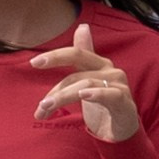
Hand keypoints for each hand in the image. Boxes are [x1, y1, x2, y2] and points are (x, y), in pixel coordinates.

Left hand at [31, 21, 140, 143]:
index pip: (75, 54)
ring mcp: (119, 86)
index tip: (33, 63)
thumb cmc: (105, 104)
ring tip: (46, 109)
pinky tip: (83, 95)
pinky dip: (97, 94)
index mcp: (99, 64)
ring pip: (86, 85)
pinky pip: (111, 94)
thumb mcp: (89, 79)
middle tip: (40, 104)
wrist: (123, 132)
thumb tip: (82, 26)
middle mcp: (110, 71)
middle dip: (56, 89)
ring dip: (63, 98)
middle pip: (77, 72)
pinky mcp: (125, 103)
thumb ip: (83, 56)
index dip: (55, 56)